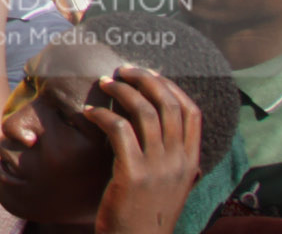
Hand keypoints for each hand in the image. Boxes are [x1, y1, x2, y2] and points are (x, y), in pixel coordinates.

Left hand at [86, 67, 203, 233]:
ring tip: (104, 83)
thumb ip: (168, 155)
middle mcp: (179, 161)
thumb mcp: (168, 182)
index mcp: (191, 161)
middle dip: (145, 79)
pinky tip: (89, 113)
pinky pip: (119, 130)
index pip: (191, 112)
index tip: (149, 74)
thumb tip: (155, 121)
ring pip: (144, 112)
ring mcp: (158, 168)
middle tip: (123, 71)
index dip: (171, 87)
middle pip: (168, 104)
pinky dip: (103, 114)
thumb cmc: (146, 211)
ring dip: (122, 91)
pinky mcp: (133, 175)